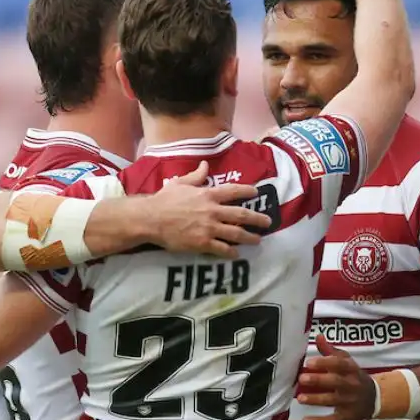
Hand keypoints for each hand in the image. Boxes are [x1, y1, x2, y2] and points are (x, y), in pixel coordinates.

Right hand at [150, 162, 271, 257]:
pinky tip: (236, 254)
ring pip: (236, 234)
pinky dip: (231, 252)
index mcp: (208, 194)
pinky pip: (222, 249)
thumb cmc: (164, 200)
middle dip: (257, 219)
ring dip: (249, 237)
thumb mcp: (180, 183)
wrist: (151, 218)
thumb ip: (196, 176)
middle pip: (241, 215)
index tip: (256, 193)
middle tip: (268, 222)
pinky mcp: (203, 243)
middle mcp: (213, 210)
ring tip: (257, 240)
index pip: (233, 191)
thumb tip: (206, 165)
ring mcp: (209, 228)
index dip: (247, 192)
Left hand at [295, 334, 376, 419]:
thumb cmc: (354, 377)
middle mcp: (352, 385)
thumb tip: (318, 336)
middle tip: (302, 379)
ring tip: (300, 398)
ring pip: (332, 401)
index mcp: (352, 370)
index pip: (340, 364)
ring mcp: (350, 402)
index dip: (325, 362)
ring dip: (316, 399)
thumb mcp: (347, 362)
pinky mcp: (347, 416)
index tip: (309, 362)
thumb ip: (331, 351)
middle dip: (319, 380)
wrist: (375, 398)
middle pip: (336, 382)